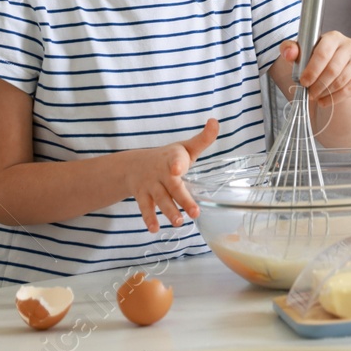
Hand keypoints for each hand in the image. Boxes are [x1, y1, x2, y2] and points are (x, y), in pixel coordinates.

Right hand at [126, 118, 217, 233]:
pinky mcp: (142, 196)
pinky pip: (144, 208)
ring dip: (169, 212)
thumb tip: (216, 121)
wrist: (134, 165)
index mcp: (174, 158)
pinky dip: (149, 219)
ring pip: (160, 200)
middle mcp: (161, 172)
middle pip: (173, 187)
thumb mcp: (184, 147)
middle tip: (195, 213)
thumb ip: (202, 139)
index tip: (177, 169)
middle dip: (183, 200)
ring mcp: (150, 185)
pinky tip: (155, 229)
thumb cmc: (168, 157)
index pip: (176, 159)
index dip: (177, 163)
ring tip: (179, 222)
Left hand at [269, 32, 350, 106]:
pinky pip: (349, 89)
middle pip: (333, 69)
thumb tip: (290, 53)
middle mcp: (349, 46)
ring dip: (326, 92)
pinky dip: (334, 98)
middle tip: (309, 93)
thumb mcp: (300, 53)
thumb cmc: (314, 59)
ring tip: (315, 96)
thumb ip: (290, 49)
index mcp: (333, 37)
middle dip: (318, 84)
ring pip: (341, 80)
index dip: (312, 70)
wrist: (331, 70)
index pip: (323, 53)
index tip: (303, 81)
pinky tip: (324, 101)